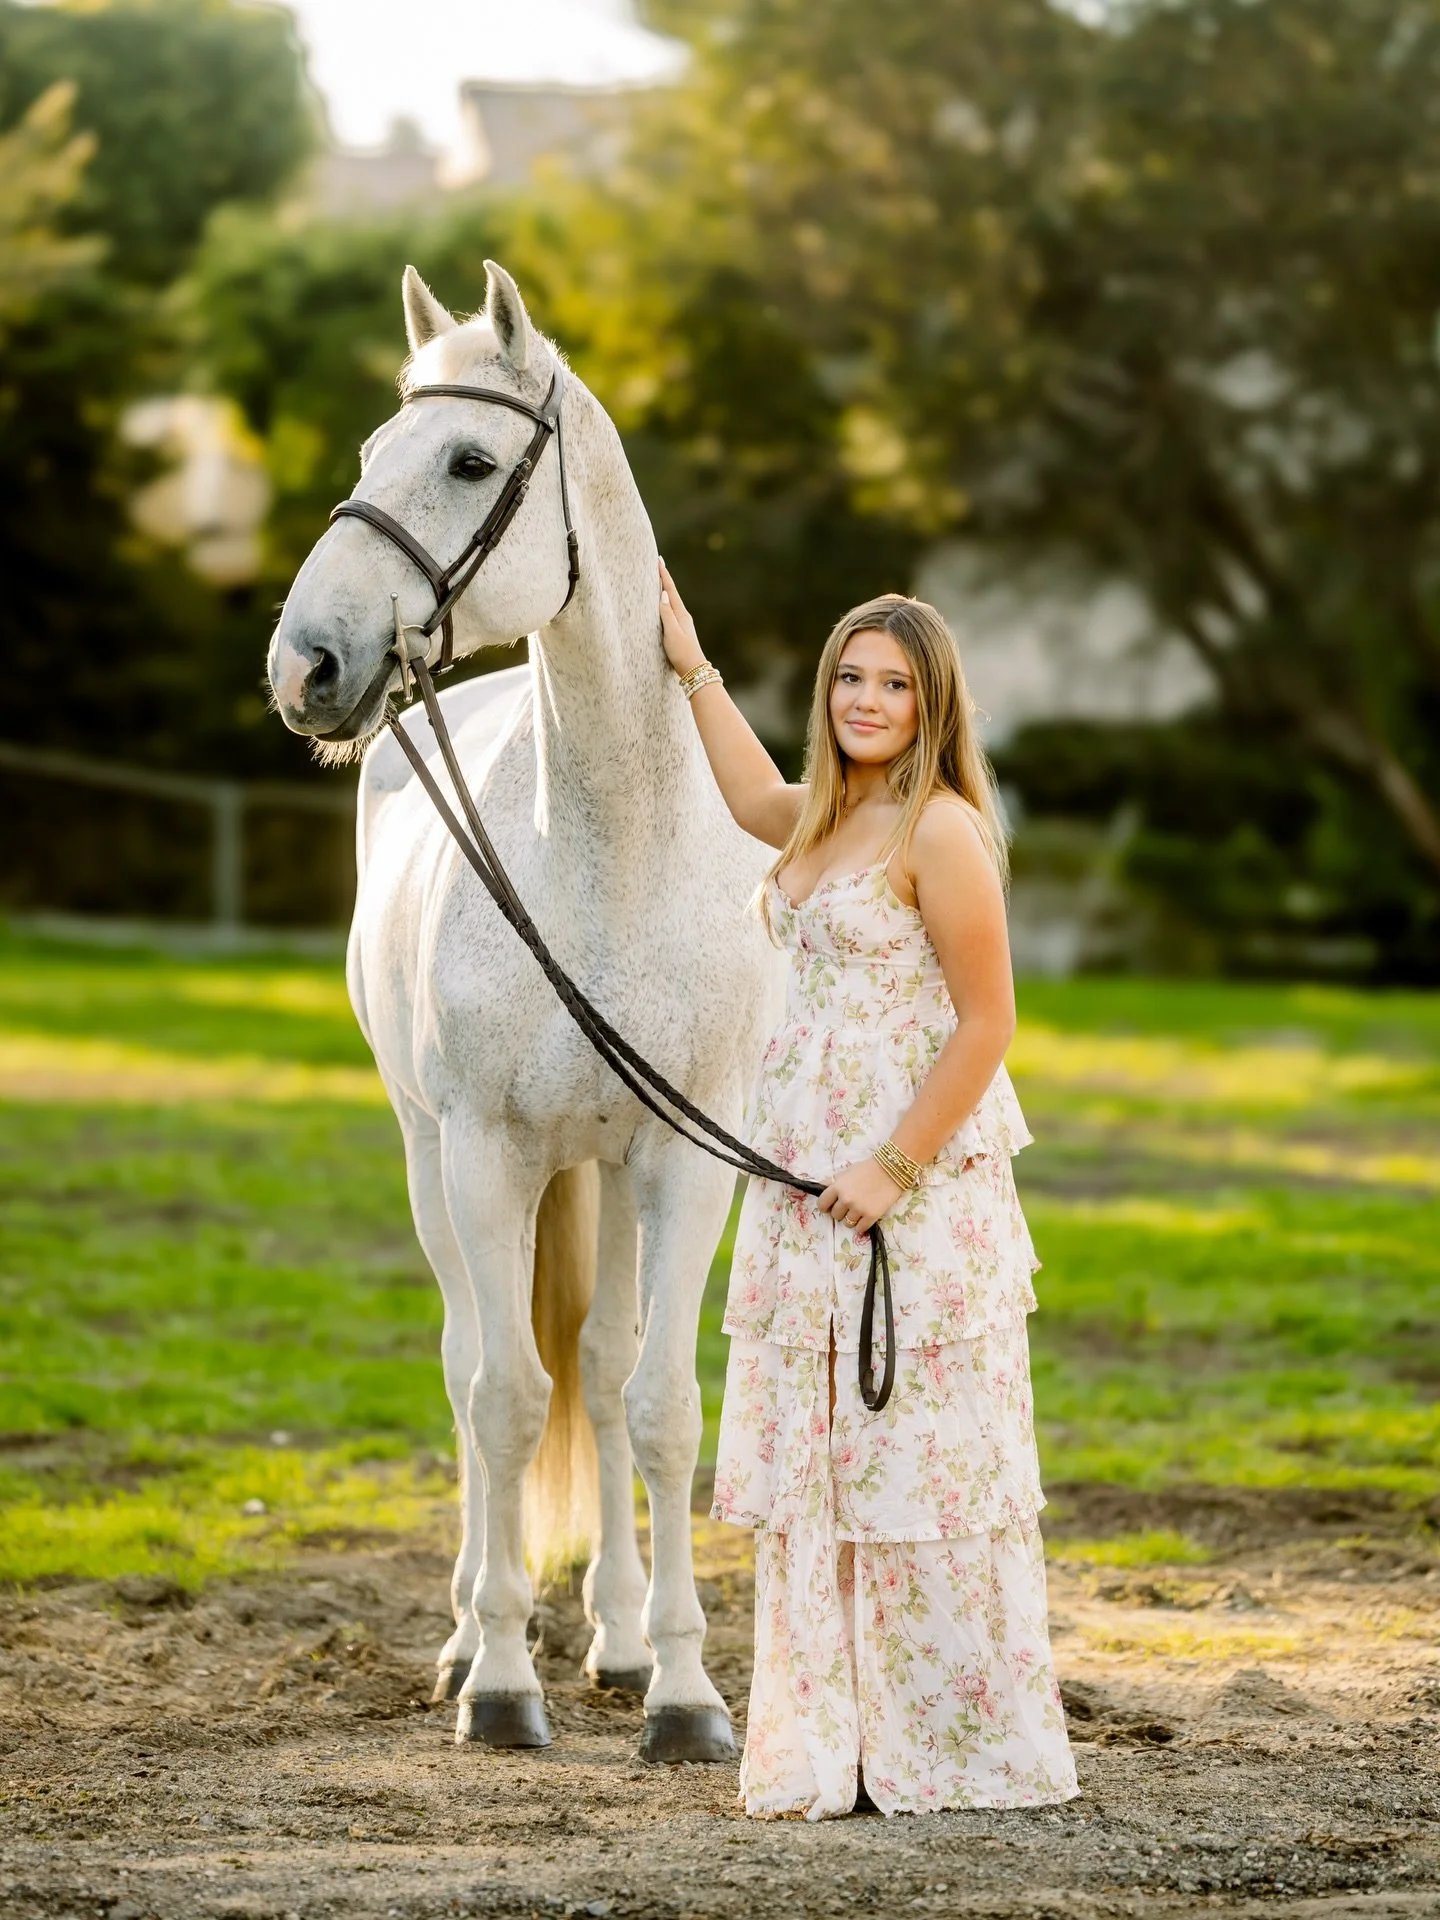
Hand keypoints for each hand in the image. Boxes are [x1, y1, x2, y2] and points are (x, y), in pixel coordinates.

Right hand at [658, 558, 703, 675]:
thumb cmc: (682, 653)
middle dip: (664, 578)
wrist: (694, 670)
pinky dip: (665, 603)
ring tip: (659, 579)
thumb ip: (666, 614)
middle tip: (658, 564)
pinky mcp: (679, 631)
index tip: (658, 560)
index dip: (664, 575)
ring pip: (671, 602)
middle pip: (671, 593)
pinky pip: (670, 611)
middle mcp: (683, 616)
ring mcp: (682, 624)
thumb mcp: (672, 633)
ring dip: (664, 590)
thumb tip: (663, 595)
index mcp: (681, 614)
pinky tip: (663, 605)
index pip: (670, 590)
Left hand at [817, 1157, 903, 1234]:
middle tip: (848, 1206)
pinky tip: (865, 1217)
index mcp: (837, 1187)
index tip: (829, 1206)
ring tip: (858, 1211)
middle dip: (840, 1212)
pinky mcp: (871, 1216)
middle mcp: (846, 1199)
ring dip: (851, 1219)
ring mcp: (858, 1209)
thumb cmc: (867, 1168)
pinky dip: (861, 1225)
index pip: (822, 1204)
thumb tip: (821, 1188)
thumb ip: (833, 1182)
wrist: (891, 1169)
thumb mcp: (846, 1172)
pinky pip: (860, 1229)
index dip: (825, 1206)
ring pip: (847, 1224)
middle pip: (835, 1215)